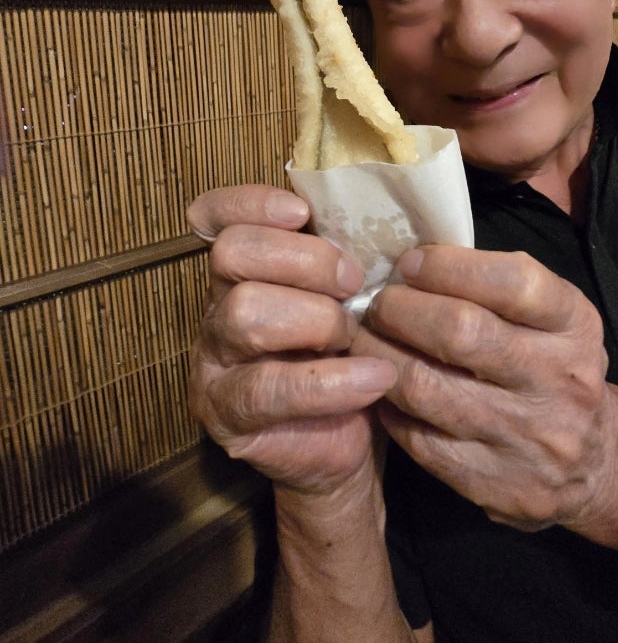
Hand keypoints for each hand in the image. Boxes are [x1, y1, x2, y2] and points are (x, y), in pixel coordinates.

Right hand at [187, 185, 396, 494]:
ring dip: (317, 319)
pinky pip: (270, 387)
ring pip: (245, 311)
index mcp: (244, 270)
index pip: (217, 218)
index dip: (250, 203)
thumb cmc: (351, 354)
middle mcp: (217, 306)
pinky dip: (332, 381)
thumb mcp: (349, 297)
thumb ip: (341, 255)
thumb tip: (376, 209)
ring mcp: (214, 361)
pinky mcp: (228, 415)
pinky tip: (375, 377)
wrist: (349, 442)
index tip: (300, 210)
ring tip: (356, 338)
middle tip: (354, 284)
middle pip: (233, 253)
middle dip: (304, 260)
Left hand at [351, 244, 617, 545]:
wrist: (596, 466)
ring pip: (428, 388)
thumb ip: (496, 287)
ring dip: (380, 355)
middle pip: (462, 332)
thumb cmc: (552, 368)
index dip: (450, 266)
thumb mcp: (551, 318)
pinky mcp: (496, 483)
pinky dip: (387, 406)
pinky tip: (379, 387)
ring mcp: (529, 437)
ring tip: (363, 339)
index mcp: (575, 326)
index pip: (514, 282)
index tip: (410, 263)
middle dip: (402, 310)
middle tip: (377, 304)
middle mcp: (559, 380)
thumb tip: (413, 263)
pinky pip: (419, 438)